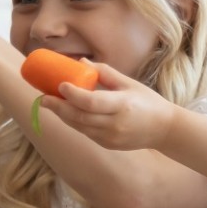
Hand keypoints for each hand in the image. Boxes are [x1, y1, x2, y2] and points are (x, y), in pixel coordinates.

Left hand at [38, 62, 177, 151]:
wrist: (164, 129)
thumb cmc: (147, 101)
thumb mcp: (129, 83)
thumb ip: (105, 73)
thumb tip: (80, 63)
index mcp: (123, 105)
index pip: (92, 102)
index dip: (74, 95)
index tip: (60, 85)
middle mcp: (115, 124)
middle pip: (81, 117)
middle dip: (59, 107)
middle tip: (43, 98)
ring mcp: (111, 137)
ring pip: (80, 127)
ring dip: (63, 115)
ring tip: (49, 104)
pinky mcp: (108, 144)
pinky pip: (86, 132)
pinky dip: (74, 122)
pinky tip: (65, 113)